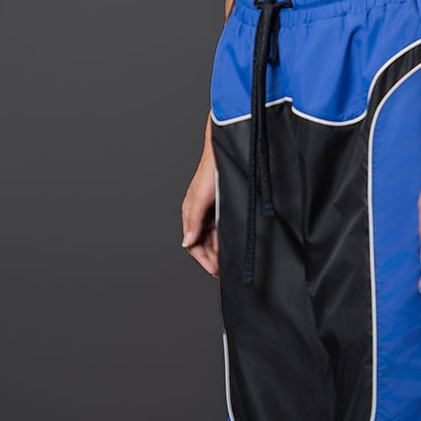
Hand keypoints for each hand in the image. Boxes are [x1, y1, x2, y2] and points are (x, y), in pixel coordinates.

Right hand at [182, 141, 219, 277]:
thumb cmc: (211, 169)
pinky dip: (225, 239)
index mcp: (190, 213)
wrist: (226, 151)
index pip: (192, 244)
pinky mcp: (221, 206)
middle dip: (211, 258)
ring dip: (219, 250)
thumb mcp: (202, 197)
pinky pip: (221, 228)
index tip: (214, 270)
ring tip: (229, 261)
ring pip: (212, 237)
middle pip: (202, 243)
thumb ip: (194, 220)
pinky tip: (233, 245)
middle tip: (224, 270)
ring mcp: (210, 210)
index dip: (202, 259)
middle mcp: (199, 213)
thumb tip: (187, 242)